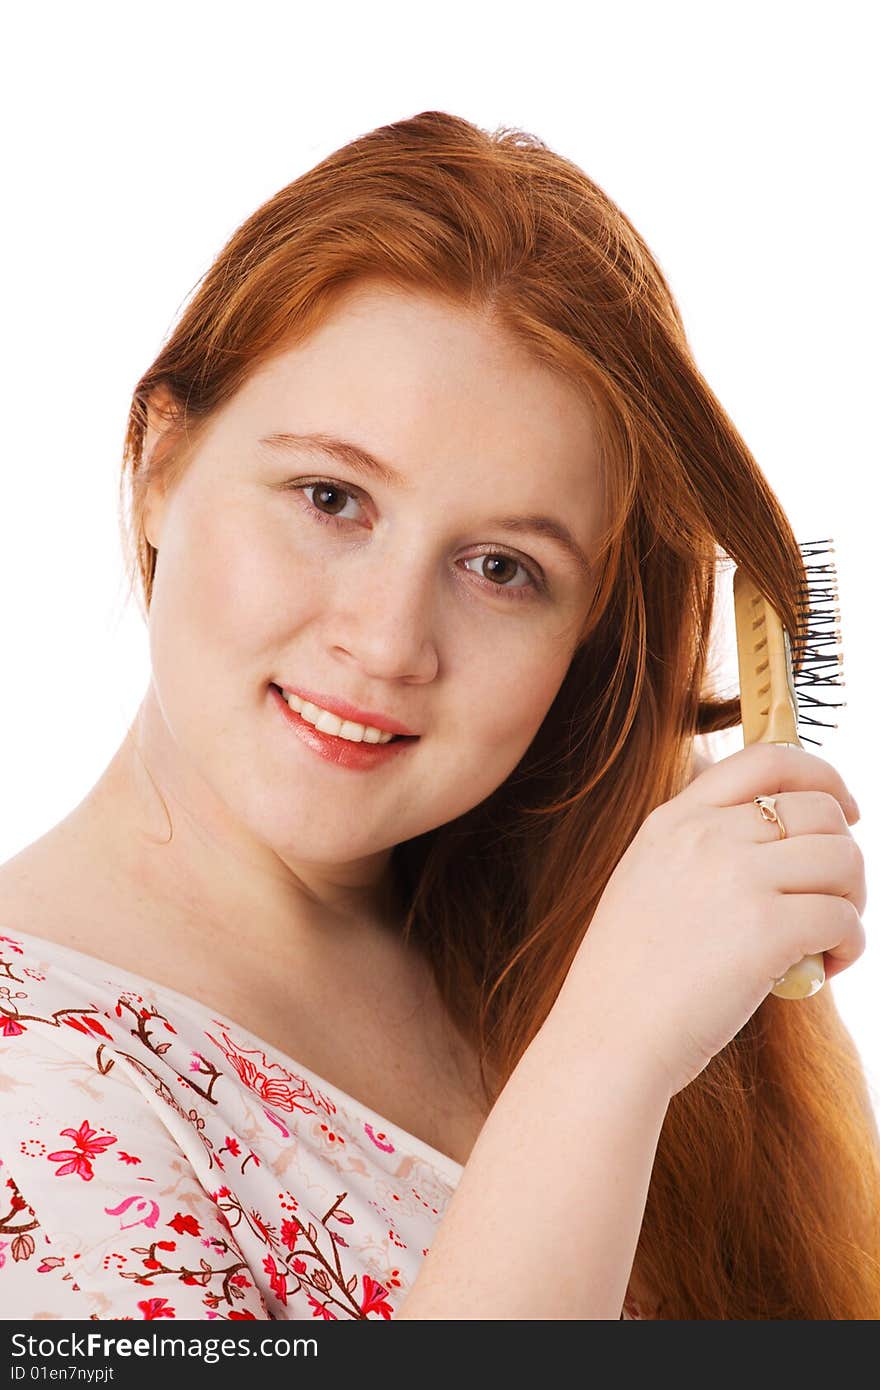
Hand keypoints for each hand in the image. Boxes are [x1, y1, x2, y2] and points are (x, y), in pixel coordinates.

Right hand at [557, 743, 865, 1098]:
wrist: (606, 1037)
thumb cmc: (628, 977)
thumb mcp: (647, 880)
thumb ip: (700, 848)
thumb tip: (781, 843)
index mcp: (674, 819)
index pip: (767, 758)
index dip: (822, 776)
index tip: (841, 810)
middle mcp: (706, 835)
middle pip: (819, 811)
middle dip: (843, 854)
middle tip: (833, 899)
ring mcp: (737, 877)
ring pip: (843, 859)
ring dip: (852, 901)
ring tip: (827, 940)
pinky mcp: (767, 929)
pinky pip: (844, 918)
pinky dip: (850, 945)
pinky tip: (823, 969)